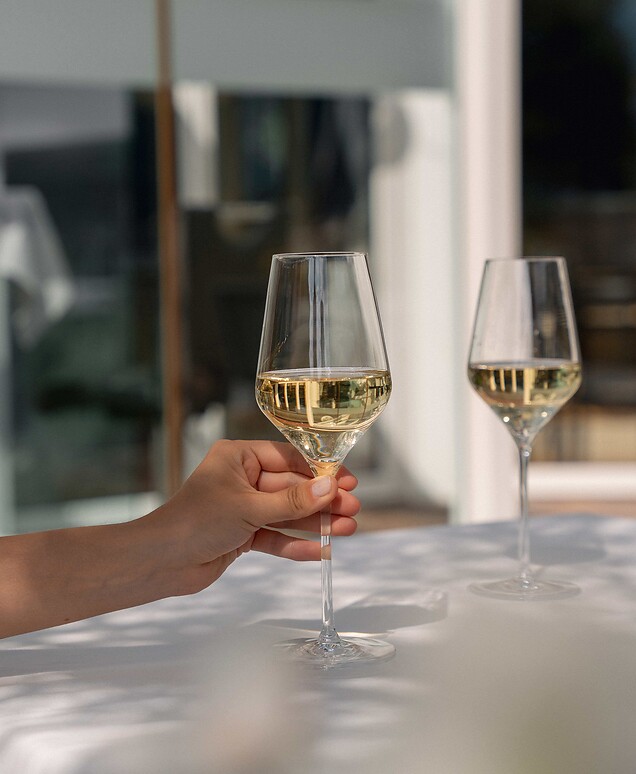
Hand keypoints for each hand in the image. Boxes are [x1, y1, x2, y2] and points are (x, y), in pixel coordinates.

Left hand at [151, 439, 359, 593]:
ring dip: (315, 523)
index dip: (319, 471)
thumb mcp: (249, 507)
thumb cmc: (196, 522)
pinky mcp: (242, 535)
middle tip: (353, 508)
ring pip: (287, 514)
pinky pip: (275, 537)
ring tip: (347, 529)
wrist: (160, 563)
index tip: (346, 480)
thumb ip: (292, 500)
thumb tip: (330, 488)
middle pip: (291, 488)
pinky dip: (295, 544)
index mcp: (237, 458)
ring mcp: (242, 508)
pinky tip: (321, 551)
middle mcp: (241, 479)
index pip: (287, 458)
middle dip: (321, 501)